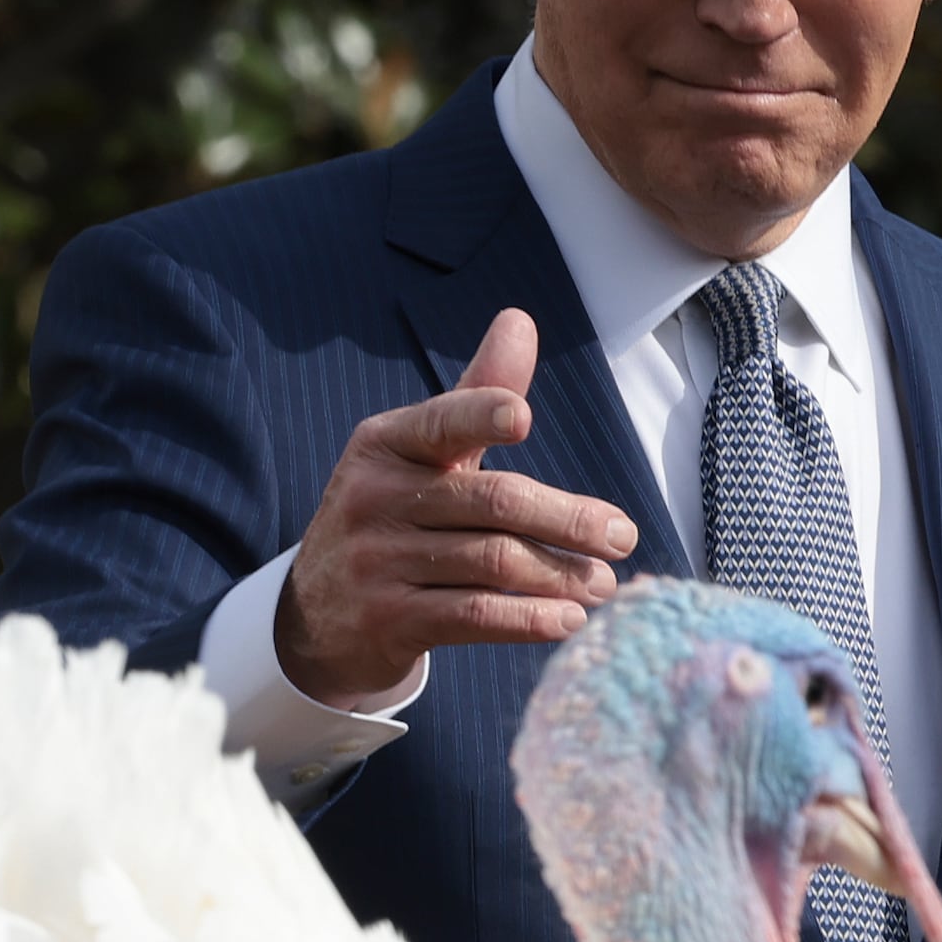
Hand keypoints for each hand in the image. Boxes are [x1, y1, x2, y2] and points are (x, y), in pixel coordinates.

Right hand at [275, 307, 636, 703]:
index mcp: (385, 444)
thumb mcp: (418, 456)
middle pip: (492, 502)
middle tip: (622, 536)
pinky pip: (474, 616)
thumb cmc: (391, 518)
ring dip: (561, 575)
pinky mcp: (388, 621)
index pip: (439, 423)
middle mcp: (374, 498)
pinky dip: (529, 620)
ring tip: (604, 583)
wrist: (319, 617)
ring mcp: (377, 562)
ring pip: (492, 563)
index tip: (521, 418)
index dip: (478, 415)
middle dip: (568, 520)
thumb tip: (519, 320)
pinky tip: (570, 619)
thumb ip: (475, 397)